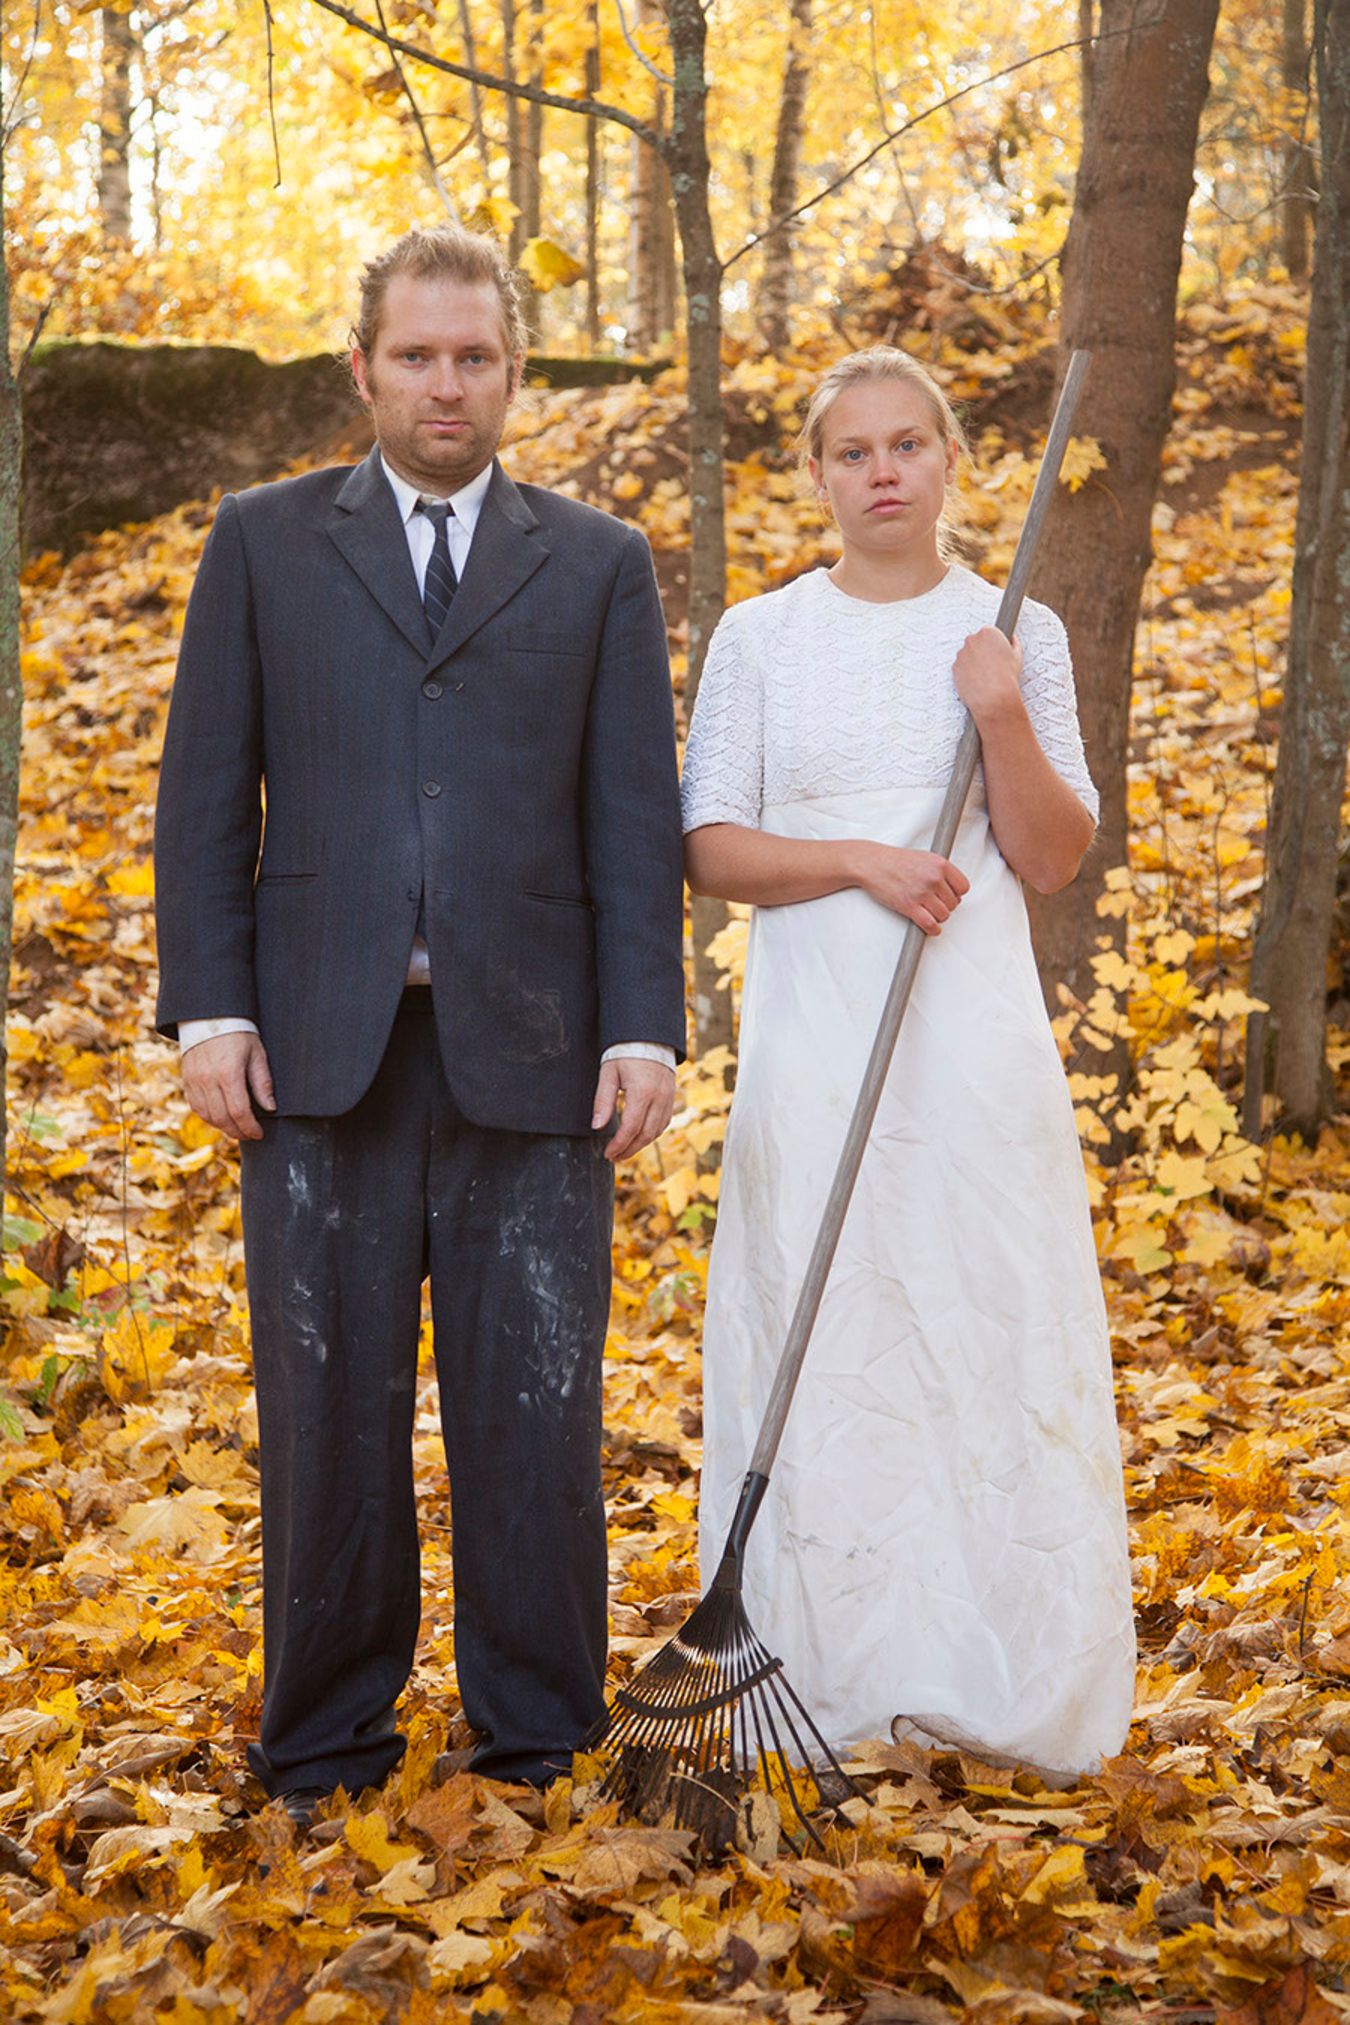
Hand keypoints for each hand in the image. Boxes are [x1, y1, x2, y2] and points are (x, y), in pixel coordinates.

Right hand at [181, 1031, 275, 1140]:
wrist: (209, 1017)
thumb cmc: (238, 1034)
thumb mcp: (257, 1054)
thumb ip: (262, 1082)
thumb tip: (270, 1107)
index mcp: (228, 1073)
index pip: (239, 1111)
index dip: (250, 1127)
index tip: (259, 1133)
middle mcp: (208, 1079)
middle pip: (223, 1118)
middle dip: (239, 1131)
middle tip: (251, 1135)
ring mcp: (195, 1081)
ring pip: (208, 1116)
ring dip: (224, 1127)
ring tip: (238, 1129)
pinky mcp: (187, 1081)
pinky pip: (197, 1107)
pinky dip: (209, 1117)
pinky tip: (221, 1119)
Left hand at [592, 1056, 675, 1160]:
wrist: (648, 1036)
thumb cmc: (624, 1053)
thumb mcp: (608, 1074)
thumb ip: (602, 1101)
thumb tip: (597, 1126)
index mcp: (642, 1091)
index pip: (631, 1128)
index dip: (619, 1145)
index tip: (608, 1153)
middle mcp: (659, 1097)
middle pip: (645, 1135)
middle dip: (629, 1150)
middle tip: (614, 1157)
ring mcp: (668, 1098)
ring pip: (656, 1131)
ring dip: (640, 1144)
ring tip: (624, 1151)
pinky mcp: (671, 1097)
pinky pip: (664, 1122)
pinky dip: (651, 1133)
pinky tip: (639, 1137)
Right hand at [851, 843, 969, 934]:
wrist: (872, 864)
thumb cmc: (895, 861)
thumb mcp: (924, 857)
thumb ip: (940, 871)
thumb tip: (952, 888)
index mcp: (940, 864)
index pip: (963, 887)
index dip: (957, 894)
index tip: (949, 896)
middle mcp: (933, 878)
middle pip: (954, 903)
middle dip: (945, 906)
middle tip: (934, 904)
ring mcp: (922, 893)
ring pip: (944, 915)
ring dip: (938, 917)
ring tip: (928, 912)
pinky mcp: (909, 906)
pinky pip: (930, 925)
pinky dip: (933, 930)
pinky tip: (931, 927)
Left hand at [952, 626, 1024, 724]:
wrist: (993, 697)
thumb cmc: (1006, 677)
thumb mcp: (1018, 656)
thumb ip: (1014, 643)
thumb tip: (1012, 640)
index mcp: (988, 632)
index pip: (989, 632)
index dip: (994, 643)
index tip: (997, 652)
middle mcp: (972, 640)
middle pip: (976, 642)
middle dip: (982, 651)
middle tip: (992, 664)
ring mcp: (961, 653)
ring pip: (967, 655)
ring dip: (974, 662)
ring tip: (985, 675)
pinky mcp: (954, 667)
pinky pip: (961, 667)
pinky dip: (966, 672)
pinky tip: (977, 680)